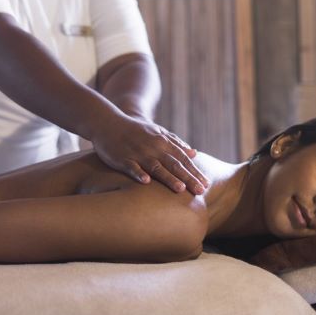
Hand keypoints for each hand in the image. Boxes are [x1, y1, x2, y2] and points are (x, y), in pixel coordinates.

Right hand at [90, 116, 209, 194]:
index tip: (207, 184)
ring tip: (181, 189)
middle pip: (173, 164)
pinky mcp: (122, 158)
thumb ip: (175, 142)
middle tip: (201, 191)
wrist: (108, 123)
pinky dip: (139, 174)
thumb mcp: (157, 132)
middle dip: (188, 178)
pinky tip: (146, 182)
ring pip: (155, 167)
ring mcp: (138, 153)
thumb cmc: (135, 131)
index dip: (195, 171)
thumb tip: (194, 153)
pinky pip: (132, 167)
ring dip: (168, 178)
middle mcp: (153, 148)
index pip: (183, 159)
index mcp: (163, 142)